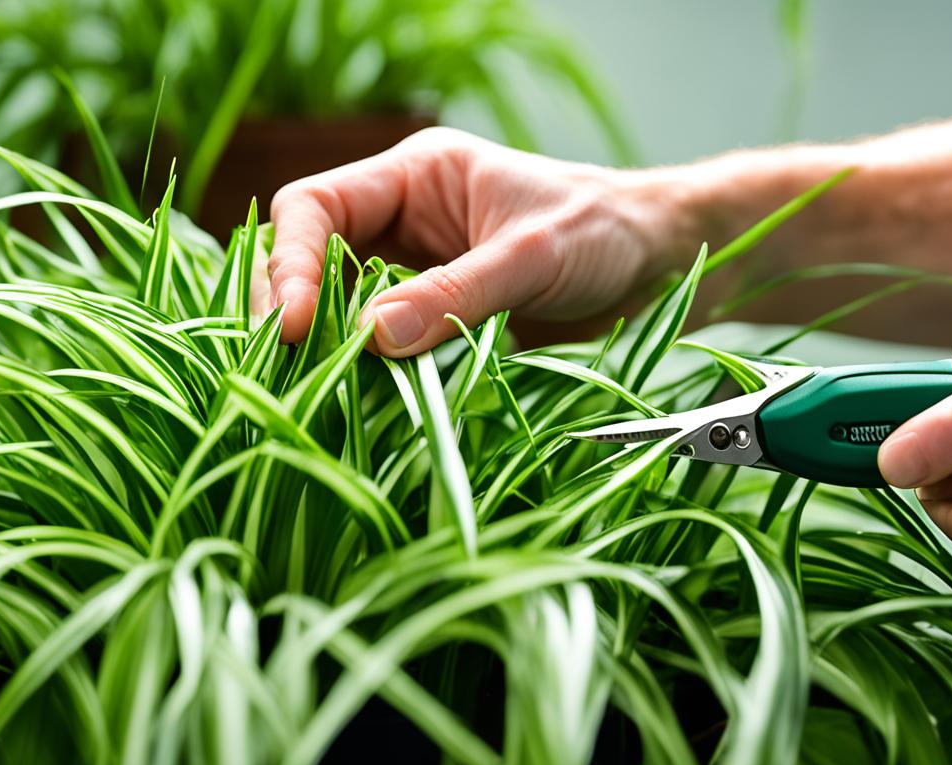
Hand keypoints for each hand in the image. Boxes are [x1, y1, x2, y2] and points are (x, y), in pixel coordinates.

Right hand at [267, 127, 687, 355]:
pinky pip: (381, 347)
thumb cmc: (606, 232)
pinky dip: (365, 373)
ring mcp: (416, 275)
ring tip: (313, 389)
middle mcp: (403, 222)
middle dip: (292, 307)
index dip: (292, 261)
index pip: (316, 206)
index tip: (296, 323)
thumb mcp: (532, 256)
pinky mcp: (436, 324)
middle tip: (287, 363)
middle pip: (311, 258)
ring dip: (324, 346)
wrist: (664, 265)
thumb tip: (372, 337)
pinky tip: (361, 401)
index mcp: (416, 176)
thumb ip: (456, 294)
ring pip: (339, 308)